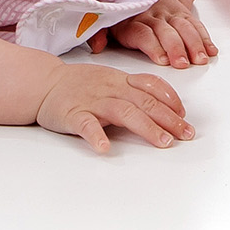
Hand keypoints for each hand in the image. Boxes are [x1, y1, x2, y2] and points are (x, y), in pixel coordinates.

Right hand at [35, 63, 194, 152]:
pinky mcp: (73, 114)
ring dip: (146, 127)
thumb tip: (164, 107)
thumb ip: (133, 91)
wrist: (43, 83)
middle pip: (144, 102)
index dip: (171, 100)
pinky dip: (96, 136)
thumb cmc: (80, 84)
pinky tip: (105, 148)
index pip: (152, 86)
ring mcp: (92, 101)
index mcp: (120, 80)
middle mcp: (110, 89)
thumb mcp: (110, 80)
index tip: (184, 117)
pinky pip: (86, 124)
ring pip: (123, 111)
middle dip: (168, 119)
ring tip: (162, 142)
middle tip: (185, 134)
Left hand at [88, 0, 216, 66]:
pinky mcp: (183, 12)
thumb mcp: (106, 21)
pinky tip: (211, 50)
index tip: (162, 60)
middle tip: (183, 63)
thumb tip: (97, 47)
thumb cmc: (123, 14)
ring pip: (184, 27)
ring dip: (194, 43)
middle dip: (176, 48)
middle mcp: (153, 15)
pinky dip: (204, 37)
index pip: (144, 33)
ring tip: (201, 59)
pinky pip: (196, 24)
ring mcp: (170, 13)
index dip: (153, 46)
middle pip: (167, 31)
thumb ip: (98, 34)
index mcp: (132, 20)